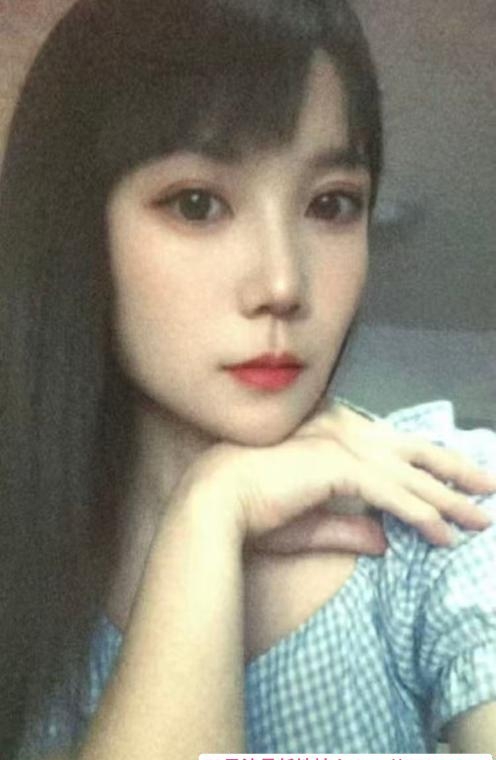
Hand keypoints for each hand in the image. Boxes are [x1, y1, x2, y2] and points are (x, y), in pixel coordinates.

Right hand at [175, 400, 494, 553]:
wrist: (218, 501)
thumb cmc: (255, 510)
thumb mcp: (314, 523)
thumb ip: (351, 527)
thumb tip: (385, 541)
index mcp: (333, 433)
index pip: (392, 446)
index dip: (425, 462)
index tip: (454, 480)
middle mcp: (343, 432)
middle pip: (412, 451)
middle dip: (454, 469)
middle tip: (488, 486)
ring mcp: (343, 446)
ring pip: (410, 475)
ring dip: (448, 500)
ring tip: (479, 520)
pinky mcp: (341, 467)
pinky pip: (393, 494)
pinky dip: (422, 515)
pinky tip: (444, 534)